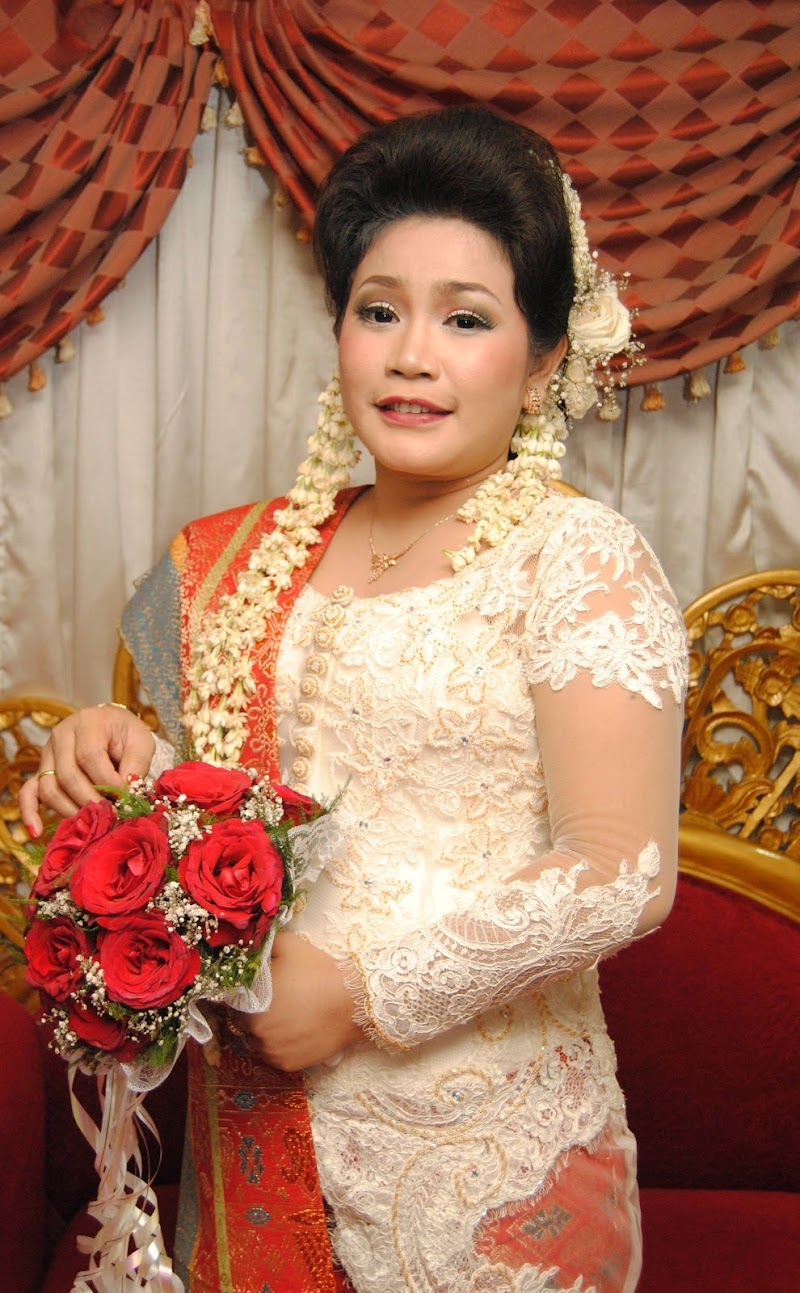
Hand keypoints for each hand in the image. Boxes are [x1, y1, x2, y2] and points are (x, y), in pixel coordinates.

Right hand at [19, 706, 155, 837]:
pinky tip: (36, 832)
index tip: (125, 800)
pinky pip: (29, 792)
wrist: (112, 726)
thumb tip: (126, 794)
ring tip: (92, 823)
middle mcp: (61, 735)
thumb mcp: (141, 742)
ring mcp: (47, 753)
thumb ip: (136, 765)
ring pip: (49, 789)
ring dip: (71, 810)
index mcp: (88, 723)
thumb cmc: (127, 734)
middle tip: (110, 816)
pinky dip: (30, 812)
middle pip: (68, 776)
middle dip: (91, 801)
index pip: (90, 757)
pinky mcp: (42, 770)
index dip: (108, 783)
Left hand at [237, 933, 363, 1070]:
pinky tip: (296, 1032)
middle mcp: (255, 1030)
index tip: (263, 991)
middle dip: (257, 1013)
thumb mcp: (289, 946)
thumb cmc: (319, 972)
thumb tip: (249, 943)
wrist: (352, 1002)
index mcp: (250, 1001)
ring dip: (267, 1032)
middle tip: (279, 1003)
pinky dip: (281, 1047)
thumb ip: (263, 944)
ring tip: (289, 1018)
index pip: (235, 1001)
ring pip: (259, 1041)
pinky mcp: (286, 1065)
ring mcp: (271, 1050)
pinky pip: (275, 1056)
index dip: (248, 995)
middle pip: (246, 1023)